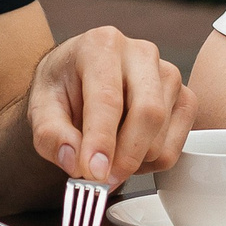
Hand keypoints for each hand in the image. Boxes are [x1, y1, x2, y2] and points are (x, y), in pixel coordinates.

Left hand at [27, 25, 196, 187]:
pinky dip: (149, 163)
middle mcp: (142, 53)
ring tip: (107, 154)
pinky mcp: (185, 99)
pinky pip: (174, 148)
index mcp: (102, 45)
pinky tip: (128, 150)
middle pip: (148, 113)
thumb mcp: (40, 108)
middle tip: (100, 180)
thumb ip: (50, 135)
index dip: (101, 140)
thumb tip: (74, 161)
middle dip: (125, 157)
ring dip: (132, 162)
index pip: (108, 98)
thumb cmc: (63, 89)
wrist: (80, 80)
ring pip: (161, 137)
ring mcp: (169, 75)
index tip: (93, 173)